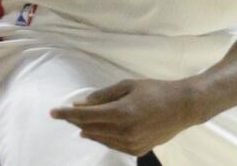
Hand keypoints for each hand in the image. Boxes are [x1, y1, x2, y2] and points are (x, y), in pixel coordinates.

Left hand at [50, 78, 202, 155]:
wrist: (183, 107)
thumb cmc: (155, 90)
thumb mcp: (128, 86)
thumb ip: (103, 95)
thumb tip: (81, 103)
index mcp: (122, 112)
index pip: (86, 116)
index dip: (67, 114)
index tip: (53, 112)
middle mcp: (124, 131)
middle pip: (90, 128)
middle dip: (76, 121)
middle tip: (66, 113)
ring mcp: (131, 144)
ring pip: (99, 138)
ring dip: (87, 130)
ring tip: (80, 122)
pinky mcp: (137, 150)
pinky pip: (112, 145)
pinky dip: (102, 137)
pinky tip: (97, 131)